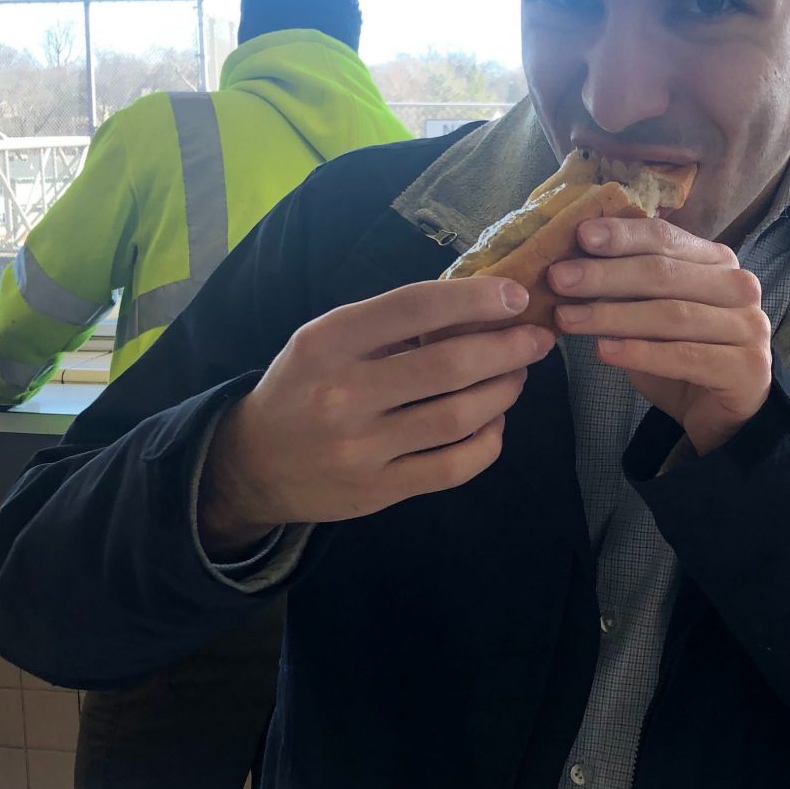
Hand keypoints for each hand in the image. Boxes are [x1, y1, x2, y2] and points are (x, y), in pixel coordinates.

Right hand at [198, 277, 554, 552]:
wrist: (253, 464)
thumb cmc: (303, 387)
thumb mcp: (324, 340)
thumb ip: (387, 325)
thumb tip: (475, 306)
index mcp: (327, 343)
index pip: (413, 308)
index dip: (474, 299)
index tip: (514, 296)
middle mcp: (343, 395)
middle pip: (448, 365)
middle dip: (507, 348)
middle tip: (536, 339)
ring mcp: (361, 449)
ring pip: (458, 417)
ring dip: (503, 392)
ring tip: (517, 375)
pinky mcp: (379, 491)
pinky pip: (453, 467)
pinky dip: (488, 441)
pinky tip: (495, 422)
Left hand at [548, 216, 771, 456]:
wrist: (720, 415)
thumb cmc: (679, 358)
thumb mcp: (647, 316)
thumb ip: (625, 290)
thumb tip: (571, 268)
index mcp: (717, 262)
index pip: (666, 238)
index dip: (622, 235)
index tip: (580, 235)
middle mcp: (739, 287)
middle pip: (664, 274)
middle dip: (605, 275)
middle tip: (558, 279)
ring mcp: (749, 326)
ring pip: (671, 315)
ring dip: (613, 316)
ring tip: (567, 319)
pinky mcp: (747, 367)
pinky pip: (686, 356)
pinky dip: (640, 353)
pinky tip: (603, 351)